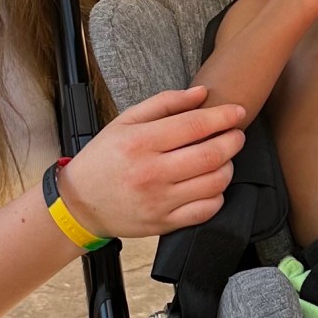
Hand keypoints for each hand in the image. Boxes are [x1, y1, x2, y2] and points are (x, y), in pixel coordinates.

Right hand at [59, 85, 245, 238]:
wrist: (80, 204)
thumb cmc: (104, 159)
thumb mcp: (125, 122)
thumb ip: (165, 103)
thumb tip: (201, 94)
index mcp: (140, 142)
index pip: (194, 126)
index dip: (223, 117)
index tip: (237, 112)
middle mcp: (151, 173)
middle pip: (211, 155)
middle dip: (233, 141)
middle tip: (235, 134)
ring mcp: (159, 201)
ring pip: (214, 183)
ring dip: (228, 167)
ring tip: (223, 158)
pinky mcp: (164, 223)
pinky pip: (206, 210)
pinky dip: (218, 195)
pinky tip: (210, 184)